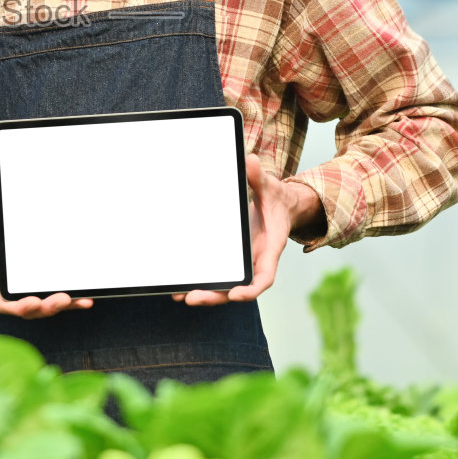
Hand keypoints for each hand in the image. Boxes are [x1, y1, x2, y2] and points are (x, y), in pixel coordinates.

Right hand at [0, 176, 93, 317]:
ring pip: (44, 304)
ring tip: (82, 299)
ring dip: (64, 305)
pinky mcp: (36, 283)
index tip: (32, 302)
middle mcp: (8, 288)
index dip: (18, 305)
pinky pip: (53, 293)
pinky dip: (70, 299)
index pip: (3, 301)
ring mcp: (23, 288)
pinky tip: (86, 296)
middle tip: (64, 299)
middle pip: (29, 308)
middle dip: (47, 306)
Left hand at [175, 155, 321, 306]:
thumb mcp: (269, 187)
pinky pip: (218, 274)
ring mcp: (244, 262)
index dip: (251, 288)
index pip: (264, 276)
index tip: (236, 294)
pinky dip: (202, 282)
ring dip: (204, 293)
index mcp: (270, 248)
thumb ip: (259, 177)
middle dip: (216, 296)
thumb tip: (250, 161)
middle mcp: (256, 261)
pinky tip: (180, 285)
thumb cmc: (274, 199)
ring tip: (179, 295)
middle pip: (239, 287)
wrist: (278, 206)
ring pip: (225, 286)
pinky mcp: (232, 259)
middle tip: (192, 297)